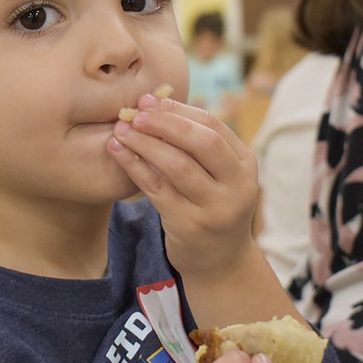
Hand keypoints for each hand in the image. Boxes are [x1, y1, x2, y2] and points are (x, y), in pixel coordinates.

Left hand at [107, 93, 257, 279]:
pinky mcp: (190, 225)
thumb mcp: (216, 174)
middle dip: (164, 123)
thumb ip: (194, 143)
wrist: (220, 262)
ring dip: (145, 144)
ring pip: (177, 166)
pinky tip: (118, 152)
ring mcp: (215, 207)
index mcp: (245, 163)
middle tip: (134, 114)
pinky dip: (135, 166)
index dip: (177, 110)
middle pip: (200, 142)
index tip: (147, 100)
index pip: (212, 124)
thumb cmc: (210, 206)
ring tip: (120, 130)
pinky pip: (157, 189)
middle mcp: (237, 184)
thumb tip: (152, 102)